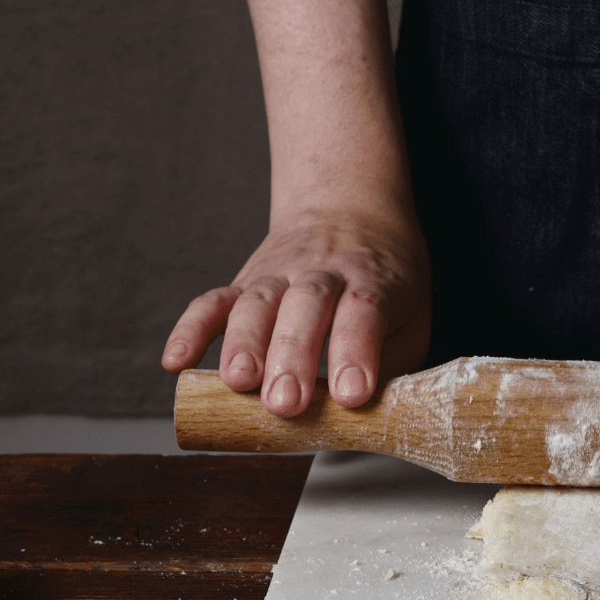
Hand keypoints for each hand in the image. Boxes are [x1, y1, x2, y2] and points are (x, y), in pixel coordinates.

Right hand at [160, 0, 426, 418]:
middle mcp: (326, 270)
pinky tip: (173, 363)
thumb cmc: (396, 266)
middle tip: (292, 402)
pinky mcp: (249, 273)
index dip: (365, 347)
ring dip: (247, 347)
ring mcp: (281, 269)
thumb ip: (415, 338)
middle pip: (309, 313)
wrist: (356, 197)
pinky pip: (214, 298)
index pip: (373, 311)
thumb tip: (414, 390)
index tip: (357, 391)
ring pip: (259, 306)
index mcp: (378, 273)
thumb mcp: (426, 294)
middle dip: (300, 355)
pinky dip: (193, 326)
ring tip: (237, 388)